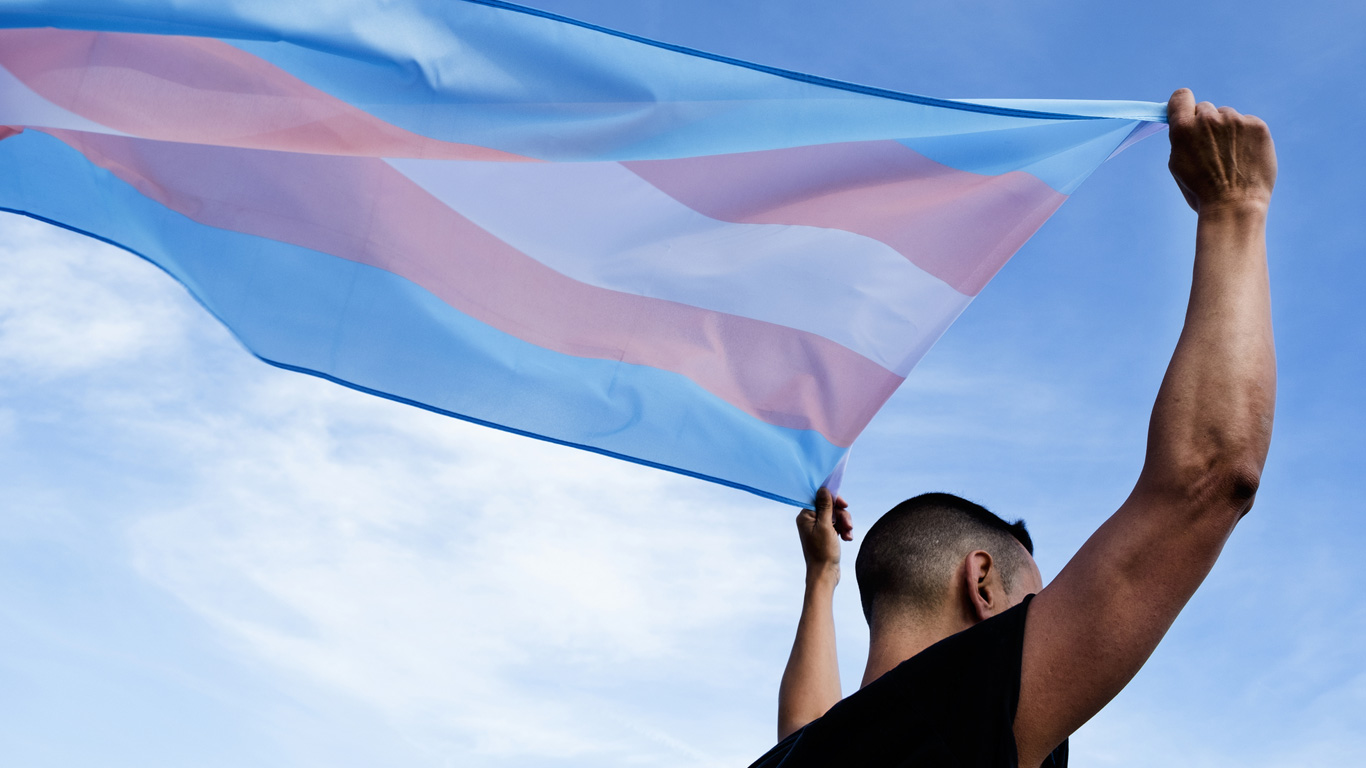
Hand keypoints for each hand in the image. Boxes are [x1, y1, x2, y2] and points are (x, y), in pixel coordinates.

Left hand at [796, 488, 852, 573]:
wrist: (825, 574)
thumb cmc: (823, 551)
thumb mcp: (826, 526)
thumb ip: (825, 506)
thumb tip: (823, 489)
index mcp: (805, 516)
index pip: (820, 498)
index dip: (833, 499)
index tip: (844, 504)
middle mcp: (810, 521)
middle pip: (830, 507)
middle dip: (842, 515)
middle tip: (848, 525)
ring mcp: (818, 528)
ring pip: (836, 517)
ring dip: (845, 524)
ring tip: (848, 534)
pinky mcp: (826, 535)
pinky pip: (837, 526)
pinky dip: (844, 530)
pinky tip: (847, 539)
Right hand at [1167, 88, 1276, 213]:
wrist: (1234, 206)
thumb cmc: (1201, 191)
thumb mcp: (1178, 165)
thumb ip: (1181, 139)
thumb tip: (1185, 124)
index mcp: (1183, 129)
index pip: (1181, 96)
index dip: (1182, 105)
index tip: (1186, 114)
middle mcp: (1209, 119)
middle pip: (1205, 108)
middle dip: (1206, 124)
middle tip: (1211, 148)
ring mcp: (1235, 120)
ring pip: (1228, 116)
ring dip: (1228, 130)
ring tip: (1230, 157)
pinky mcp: (1257, 125)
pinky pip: (1248, 122)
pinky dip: (1246, 136)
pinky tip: (1245, 156)